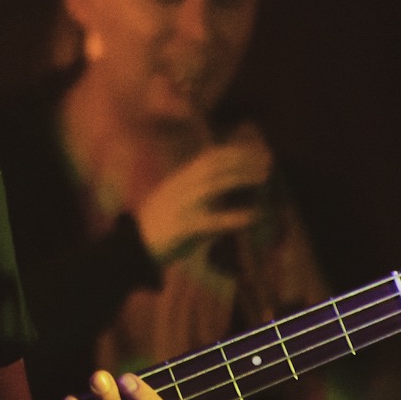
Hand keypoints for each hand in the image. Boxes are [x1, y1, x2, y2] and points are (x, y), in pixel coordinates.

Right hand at [133, 130, 274, 264]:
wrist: (133, 247)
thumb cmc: (160, 225)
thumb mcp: (177, 200)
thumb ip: (198, 189)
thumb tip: (228, 183)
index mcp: (179, 180)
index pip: (209, 158)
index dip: (235, 152)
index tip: (257, 152)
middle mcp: (180, 188)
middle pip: (214, 166)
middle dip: (242, 161)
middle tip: (267, 163)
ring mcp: (181, 206)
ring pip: (213, 185)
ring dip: (240, 178)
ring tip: (264, 178)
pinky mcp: (183, 228)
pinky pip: (211, 220)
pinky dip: (233, 217)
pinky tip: (252, 216)